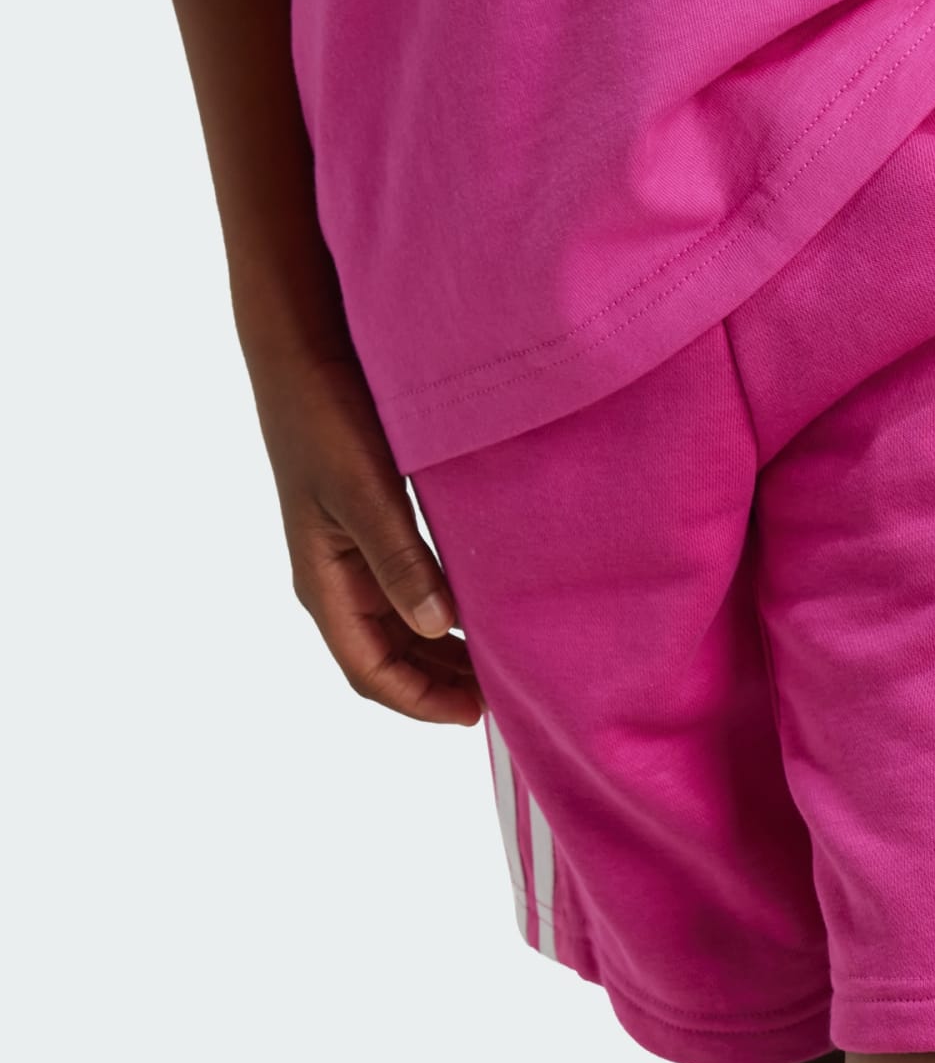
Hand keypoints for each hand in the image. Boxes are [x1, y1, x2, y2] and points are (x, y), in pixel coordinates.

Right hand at [252, 351, 482, 725]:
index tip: (478, 713)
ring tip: (498, 662)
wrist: (302, 349)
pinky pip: (406, 591)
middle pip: (389, 659)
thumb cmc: (325, 416)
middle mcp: (334, 579)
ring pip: (399, 629)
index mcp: (324, 583)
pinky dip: (441, 612)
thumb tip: (433, 625)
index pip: (371, 672)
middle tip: (504, 694)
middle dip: (440, 684)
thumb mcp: (365, 493)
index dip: (422, 702)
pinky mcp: (368, 528)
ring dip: (443, 652)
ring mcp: (349, 556)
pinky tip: (479, 609)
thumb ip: (399, 561)